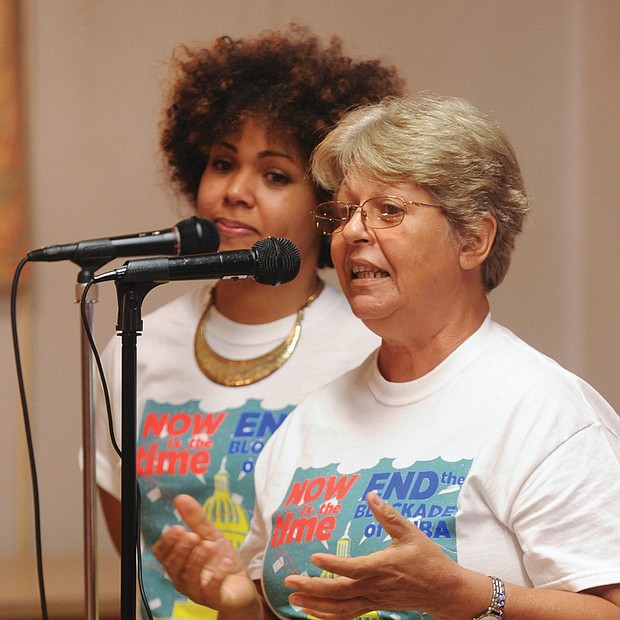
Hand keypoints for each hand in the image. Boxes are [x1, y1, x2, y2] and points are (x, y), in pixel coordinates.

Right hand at [152, 494, 259, 614]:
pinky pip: (211, 590)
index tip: (177, 528)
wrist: (242, 584)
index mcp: (179, 562)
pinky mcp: (216, 599)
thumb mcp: (210, 535)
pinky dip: (217, 575)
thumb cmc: (221, 561)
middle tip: (192, 536)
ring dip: (198, 560)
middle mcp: (183, 579)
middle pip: (173, 567)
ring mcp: (198, 591)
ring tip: (208, 545)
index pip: (162, 554)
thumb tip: (181, 498)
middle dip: (181, 550)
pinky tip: (224, 562)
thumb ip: (195, 519)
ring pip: (189, 579)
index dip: (167, 542)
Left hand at [283, 491, 470, 619]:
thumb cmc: (428, 559)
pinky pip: (349, 614)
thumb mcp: (410, 533)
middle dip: (312, 588)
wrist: (444, 590)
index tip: (313, 558)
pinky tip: (314, 611)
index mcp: (382, 567)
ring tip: (295, 598)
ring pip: (341, 608)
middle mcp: (375, 587)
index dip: (332, 565)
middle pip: (339, 592)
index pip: (351, 568)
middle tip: (290, 581)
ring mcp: (374, 599)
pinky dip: (329, 615)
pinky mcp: (375, 605)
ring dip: (316, 605)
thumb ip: (388, 515)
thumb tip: (372, 495)